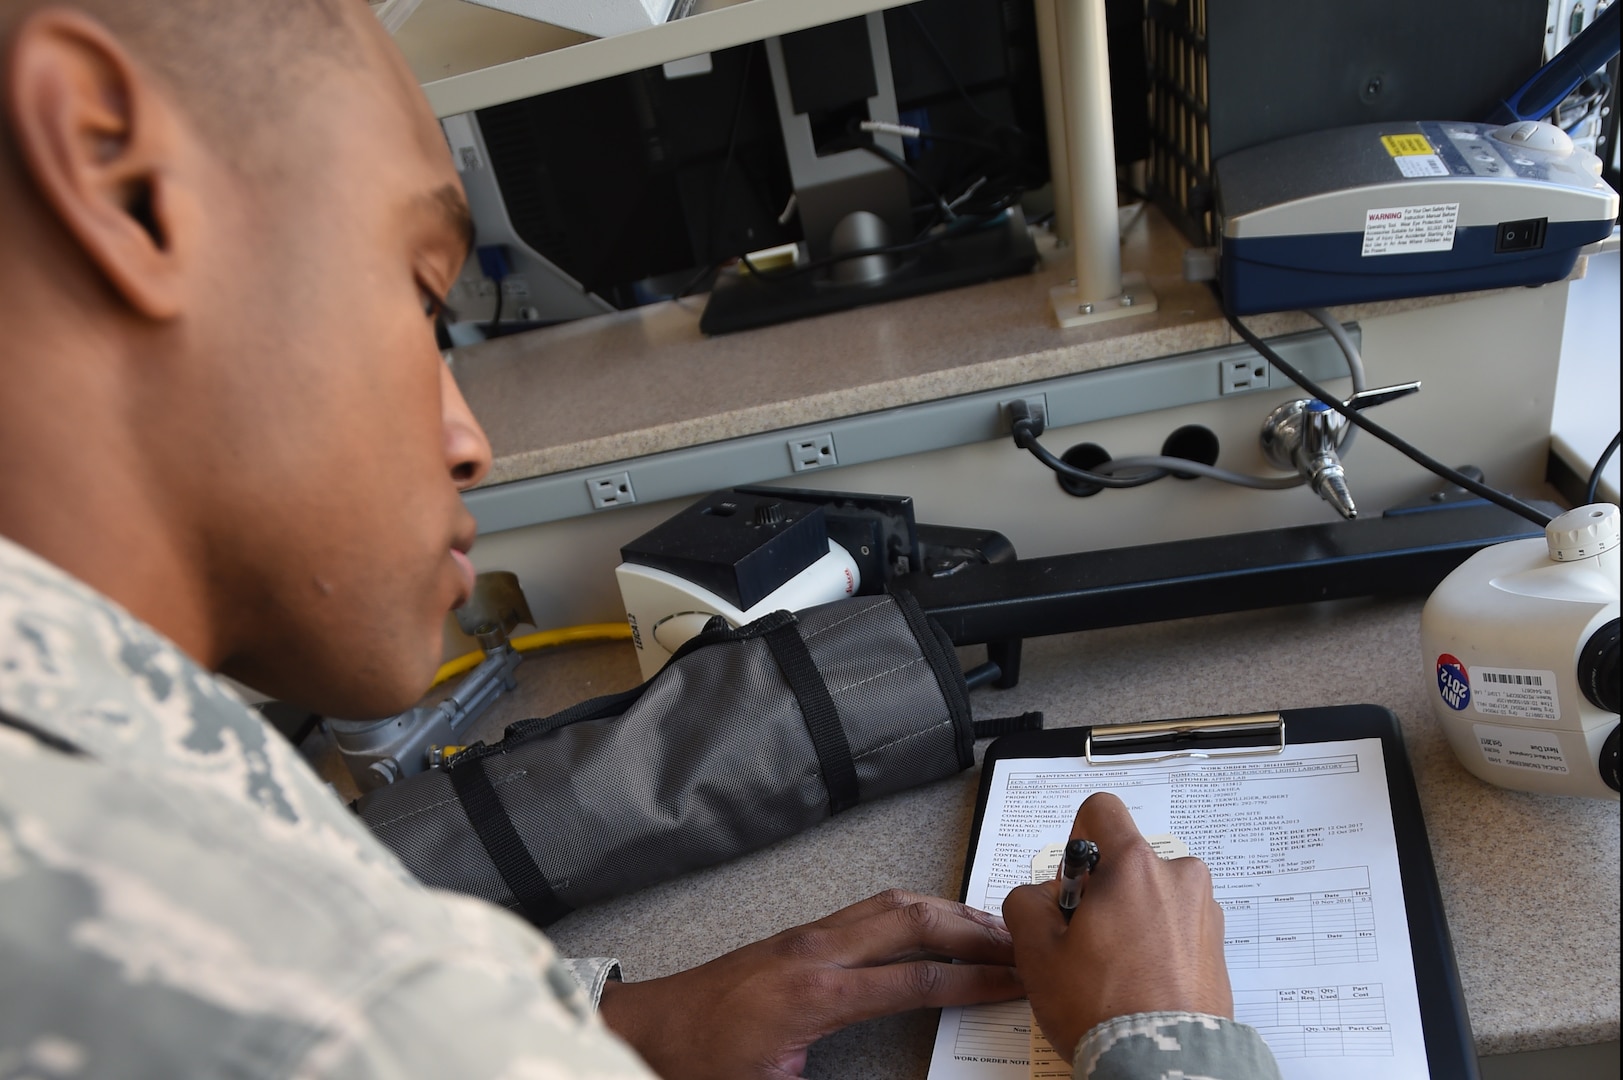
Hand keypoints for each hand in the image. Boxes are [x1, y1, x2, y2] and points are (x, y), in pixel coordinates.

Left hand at [597, 889, 1021, 1078]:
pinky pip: (869, 909)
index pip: (917, 979)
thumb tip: (889, 1075)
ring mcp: (807, 935)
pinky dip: (914, 910)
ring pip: (893, 905)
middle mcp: (816, 951)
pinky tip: (934, 920)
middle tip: (1024, 944)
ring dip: (948, 912)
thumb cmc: (703, 1065)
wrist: (649, 1029)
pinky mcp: (799, 935)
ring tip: (993, 928)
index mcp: (817, 995)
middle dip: (975, 931)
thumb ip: (844, 1078)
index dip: (976, 981)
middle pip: (915, 922)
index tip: (1019, 982)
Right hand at [1001, 792, 1231, 1061]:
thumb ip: (1025, 903)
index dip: (1076, 841)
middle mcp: (1178, 878)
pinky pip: (1176, 925)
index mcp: (1134, 866)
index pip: (1101, 811)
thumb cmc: (1105, 1010)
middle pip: (1127, 860)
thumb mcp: (1037, 952)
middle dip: (1102, 891)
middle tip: (1087, 941)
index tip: (1072, 884)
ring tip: (1115, 969)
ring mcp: (1203, 912)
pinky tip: (1140, 981)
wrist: (1164, 1063)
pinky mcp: (1217, 945)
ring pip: (1152, 894)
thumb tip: (1037, 898)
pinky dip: (1157, 943)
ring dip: (1132, 918)